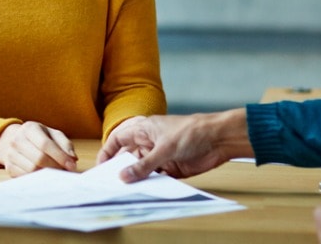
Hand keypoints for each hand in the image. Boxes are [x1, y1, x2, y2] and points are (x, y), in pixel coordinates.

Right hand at [0, 121, 76, 176]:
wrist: (15, 140)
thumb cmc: (39, 138)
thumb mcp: (53, 135)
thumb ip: (65, 145)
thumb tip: (72, 160)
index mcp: (29, 128)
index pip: (45, 144)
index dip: (60, 156)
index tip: (72, 166)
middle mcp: (17, 140)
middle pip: (38, 158)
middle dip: (55, 167)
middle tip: (65, 171)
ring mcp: (11, 154)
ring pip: (32, 170)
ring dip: (47, 174)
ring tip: (56, 173)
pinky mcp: (9, 168)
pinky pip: (26, 177)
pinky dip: (38, 179)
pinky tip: (44, 175)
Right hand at [97, 110, 251, 181]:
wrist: (219, 139)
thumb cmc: (192, 131)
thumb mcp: (164, 148)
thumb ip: (144, 164)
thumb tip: (124, 176)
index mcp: (144, 130)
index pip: (118, 139)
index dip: (108, 151)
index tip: (101, 166)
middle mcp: (149, 142)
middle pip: (128, 157)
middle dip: (120, 168)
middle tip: (111, 183)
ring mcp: (160, 156)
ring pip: (142, 169)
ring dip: (136, 178)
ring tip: (127, 191)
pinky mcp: (171, 168)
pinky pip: (156, 178)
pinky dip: (151, 184)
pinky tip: (147, 191)